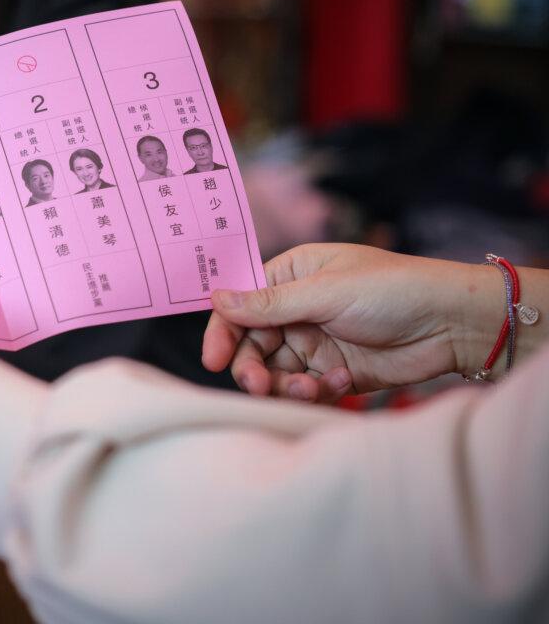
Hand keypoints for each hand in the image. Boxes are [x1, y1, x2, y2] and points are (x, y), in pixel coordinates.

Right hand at [201, 244, 507, 401]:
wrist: (454, 324)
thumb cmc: (393, 290)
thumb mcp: (326, 292)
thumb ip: (269, 303)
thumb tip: (216, 298)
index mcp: (291, 277)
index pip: (240, 305)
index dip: (223, 332)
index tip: (214, 359)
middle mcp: (297, 310)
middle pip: (252, 345)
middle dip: (252, 368)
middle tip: (259, 386)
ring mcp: (315, 343)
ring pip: (275, 373)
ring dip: (284, 384)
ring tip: (310, 386)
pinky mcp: (334, 373)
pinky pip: (305, 389)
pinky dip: (316, 391)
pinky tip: (341, 382)